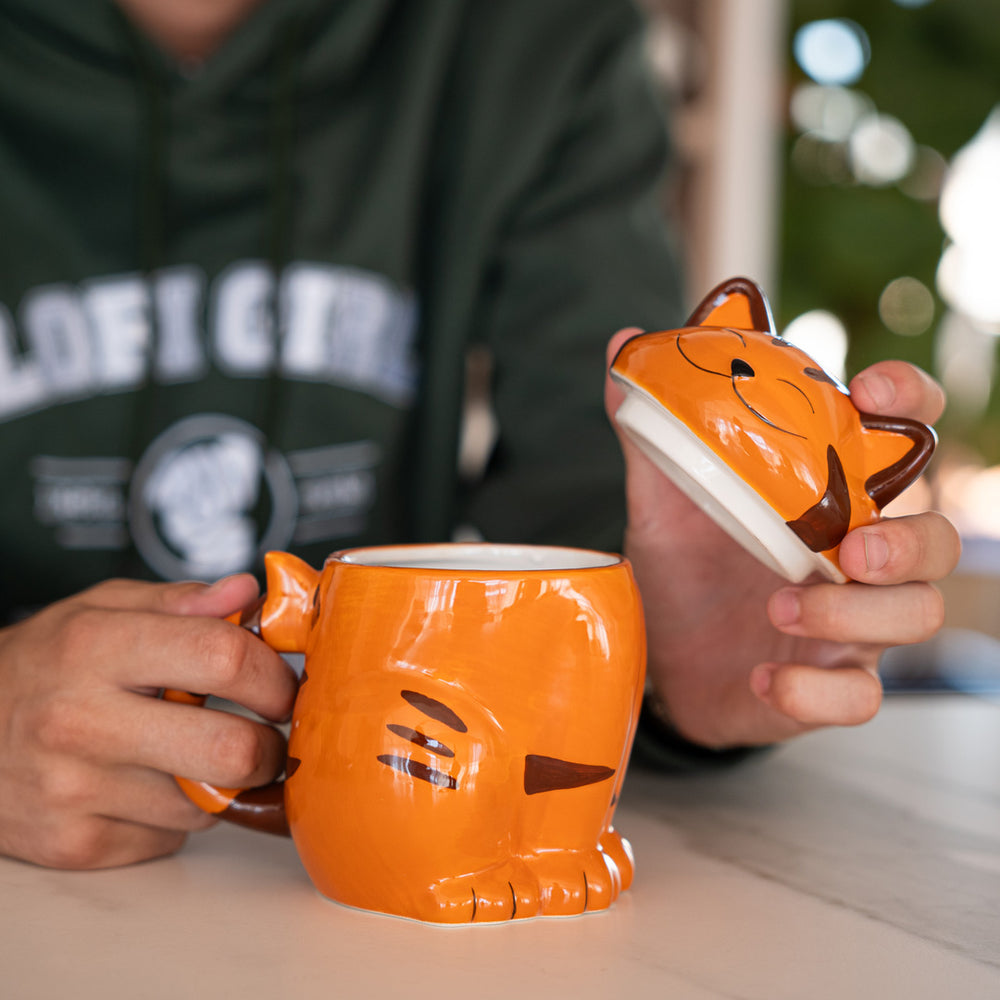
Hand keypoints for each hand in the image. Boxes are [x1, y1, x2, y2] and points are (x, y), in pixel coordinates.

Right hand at [0, 575, 296, 868]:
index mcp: (96, 647)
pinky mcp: (74, 845)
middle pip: (231, 749)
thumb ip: (181, 601)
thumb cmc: (45, 663)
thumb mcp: (100, 609)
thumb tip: (248, 593)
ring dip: (221, 781)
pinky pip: (171, 836)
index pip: (223, 658)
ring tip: (193, 750)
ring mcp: (74, 790)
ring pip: (209, 802)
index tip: (282, 684)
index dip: (274, 674)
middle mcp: (81, 721)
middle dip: (270, 745)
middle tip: (265, 732)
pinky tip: (150, 783)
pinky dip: (178, 814)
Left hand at [606, 332, 960, 748]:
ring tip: (780, 605)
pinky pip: (858, 697)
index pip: (903, 439)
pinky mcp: (826, 685)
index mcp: (826, 497)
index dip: (909, 404)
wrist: (655, 657)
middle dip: (910, 541)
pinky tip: (764, 675)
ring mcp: (849, 626)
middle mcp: (854, 559)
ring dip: (855, 613)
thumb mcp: (659, 500)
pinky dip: (815, 689)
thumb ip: (651, 434)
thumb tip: (620, 344)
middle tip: (852, 546)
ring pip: (914, 617)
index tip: (871, 390)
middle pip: (937, 542)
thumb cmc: (680, 568)